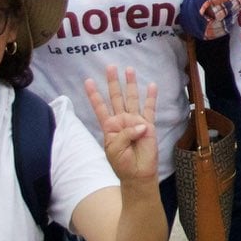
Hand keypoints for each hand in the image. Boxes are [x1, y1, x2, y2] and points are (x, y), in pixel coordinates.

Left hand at [83, 66, 160, 183]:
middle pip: (116, 97)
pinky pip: (150, 109)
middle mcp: (122, 120)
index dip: (94, 94)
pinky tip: (152, 85)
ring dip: (131, 84)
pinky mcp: (149, 125)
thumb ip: (125, 134)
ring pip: (132, 98)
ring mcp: (135, 121)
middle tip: (111, 67)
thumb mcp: (114, 148)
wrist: (137, 173)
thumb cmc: (122, 163)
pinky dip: (151, 97)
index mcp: (109, 126)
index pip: (100, 107)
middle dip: (113, 82)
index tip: (88, 81)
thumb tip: (141, 124)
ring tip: (129, 70)